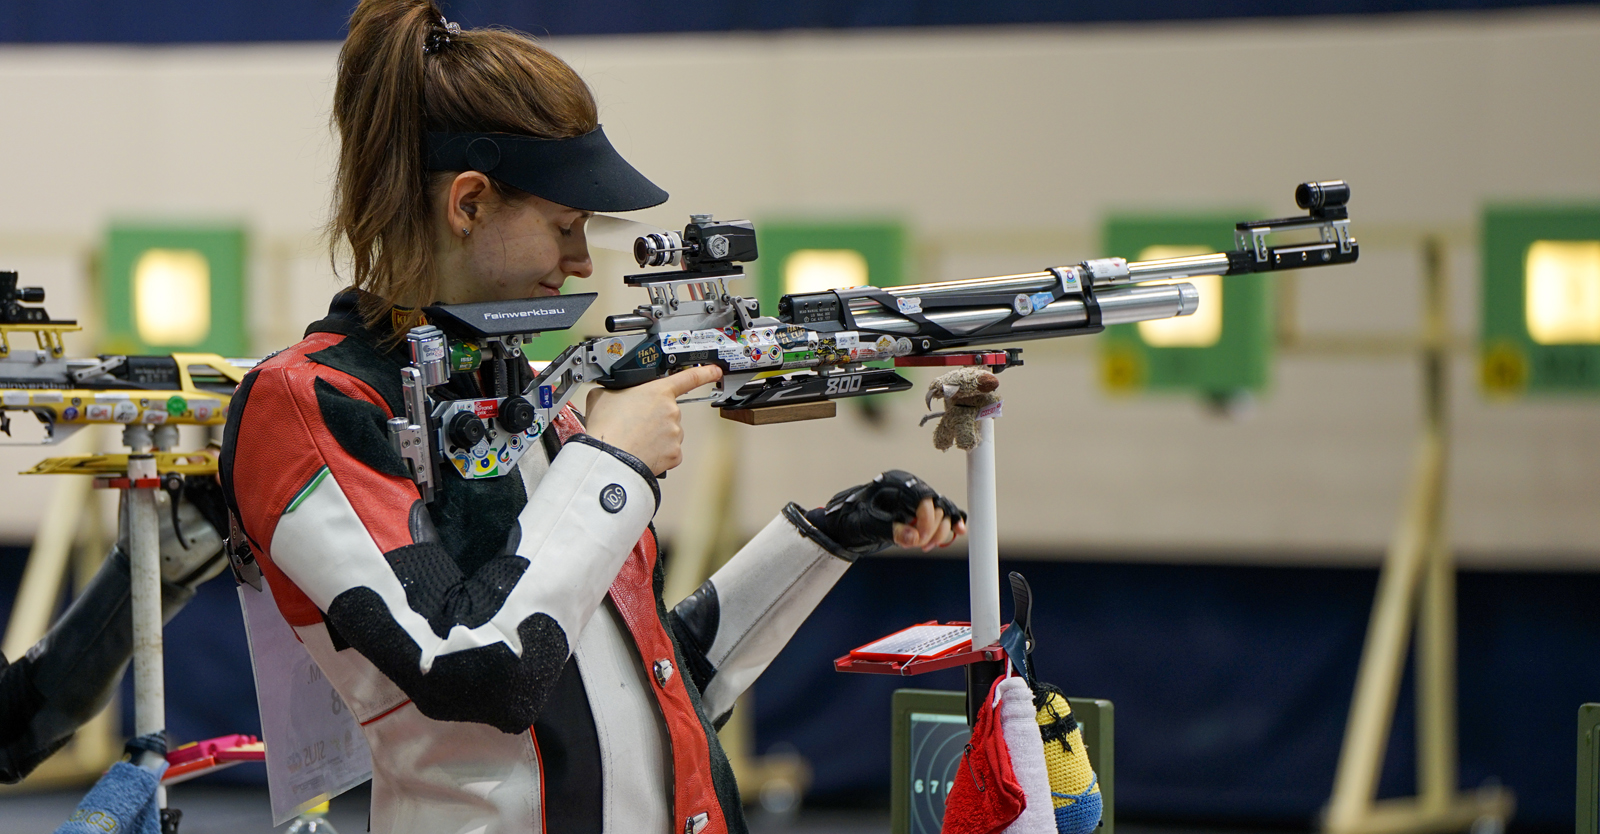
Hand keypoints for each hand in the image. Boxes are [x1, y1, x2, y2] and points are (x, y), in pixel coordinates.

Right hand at [583, 364, 722, 473]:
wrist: (610, 458)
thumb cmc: (607, 427)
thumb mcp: (603, 395)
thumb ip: (615, 390)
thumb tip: (612, 394)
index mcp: (658, 391)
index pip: (688, 377)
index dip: (705, 373)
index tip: (715, 371)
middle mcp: (672, 411)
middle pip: (669, 411)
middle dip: (655, 417)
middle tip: (634, 424)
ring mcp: (676, 433)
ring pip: (669, 432)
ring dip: (656, 435)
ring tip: (634, 439)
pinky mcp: (675, 454)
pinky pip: (669, 451)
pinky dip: (658, 453)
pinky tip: (642, 451)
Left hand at [805, 470, 966, 555]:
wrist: (845, 524)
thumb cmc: (852, 519)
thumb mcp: (868, 525)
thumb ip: (891, 530)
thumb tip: (913, 537)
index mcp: (896, 483)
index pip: (923, 496)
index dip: (928, 520)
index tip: (920, 540)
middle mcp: (909, 488)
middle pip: (937, 504)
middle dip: (933, 529)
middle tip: (920, 546)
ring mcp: (916, 499)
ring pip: (943, 511)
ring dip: (941, 531)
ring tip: (927, 546)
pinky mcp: (920, 511)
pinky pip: (943, 514)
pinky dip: (951, 523)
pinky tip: (960, 532)